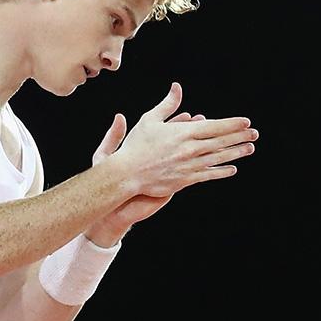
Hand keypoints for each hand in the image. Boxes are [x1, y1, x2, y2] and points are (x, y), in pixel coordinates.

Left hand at [84, 111, 207, 246]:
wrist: (115, 205)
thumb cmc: (110, 179)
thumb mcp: (107, 155)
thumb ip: (114, 136)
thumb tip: (120, 116)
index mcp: (146, 149)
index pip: (165, 131)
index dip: (176, 123)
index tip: (187, 115)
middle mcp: (160, 159)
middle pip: (180, 141)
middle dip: (193, 132)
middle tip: (204, 121)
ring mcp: (168, 171)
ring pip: (188, 156)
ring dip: (201, 148)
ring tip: (212, 138)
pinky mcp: (173, 185)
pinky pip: (190, 173)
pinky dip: (203, 167)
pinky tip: (213, 162)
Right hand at [112, 82, 256, 198]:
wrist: (127, 172)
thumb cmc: (136, 145)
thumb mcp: (150, 120)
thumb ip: (168, 104)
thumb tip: (177, 87)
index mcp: (184, 132)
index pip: (215, 126)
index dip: (232, 124)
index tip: (246, 122)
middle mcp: (191, 149)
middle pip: (221, 141)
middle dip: (240, 137)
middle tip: (254, 134)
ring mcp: (190, 165)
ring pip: (219, 158)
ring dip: (236, 153)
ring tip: (249, 148)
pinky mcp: (186, 180)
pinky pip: (209, 175)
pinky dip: (222, 171)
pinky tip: (232, 169)